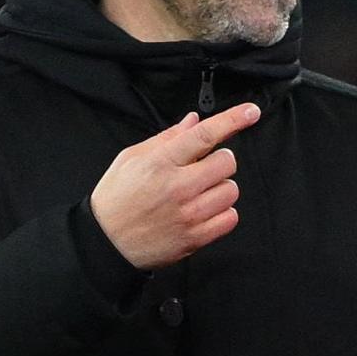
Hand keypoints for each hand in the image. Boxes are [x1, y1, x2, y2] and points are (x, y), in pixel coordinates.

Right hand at [90, 103, 259, 269]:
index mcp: (160, 163)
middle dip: (219, 161)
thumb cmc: (116, 199)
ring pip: (231, 190)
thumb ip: (167, 138)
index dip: (232, 119)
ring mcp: (189, 214)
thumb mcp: (131, 159)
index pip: (204, 135)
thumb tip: (194, 121)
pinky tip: (203, 211)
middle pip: (227, 163)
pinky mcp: (195, 238)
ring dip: (220, 188)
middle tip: (202, 168)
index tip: (250, 111)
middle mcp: (178, 187)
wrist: (106, 244)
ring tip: (199, 193)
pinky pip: (230, 218)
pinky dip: (222, 213)